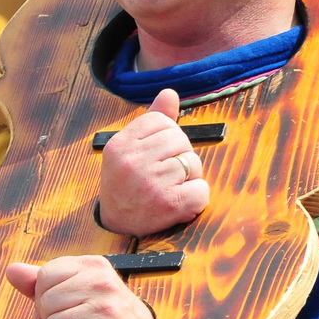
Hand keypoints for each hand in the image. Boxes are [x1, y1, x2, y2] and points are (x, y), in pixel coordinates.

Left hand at [5, 257, 154, 318]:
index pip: (45, 277)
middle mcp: (100, 284)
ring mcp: (104, 310)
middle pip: (45, 302)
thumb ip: (40, 279)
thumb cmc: (100, 303)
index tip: (52, 306)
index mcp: (92, 264)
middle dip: (42, 318)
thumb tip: (11, 270)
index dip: (40, 295)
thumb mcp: (75, 284)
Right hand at [96, 89, 208, 234]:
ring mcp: (151, 182)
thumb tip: (170, 93)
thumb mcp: (130, 149)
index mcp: (121, 144)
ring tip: (171, 188)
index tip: (157, 154)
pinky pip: (202, 189)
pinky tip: (182, 203)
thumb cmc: (126, 182)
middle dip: (180, 155)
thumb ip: (152, 120)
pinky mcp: (168, 204)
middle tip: (166, 174)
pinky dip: (198, 197)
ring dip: (190, 177)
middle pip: (179, 139)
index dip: (167, 136)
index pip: (161, 120)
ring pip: (193, 162)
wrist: (116, 225)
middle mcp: (133, 161)